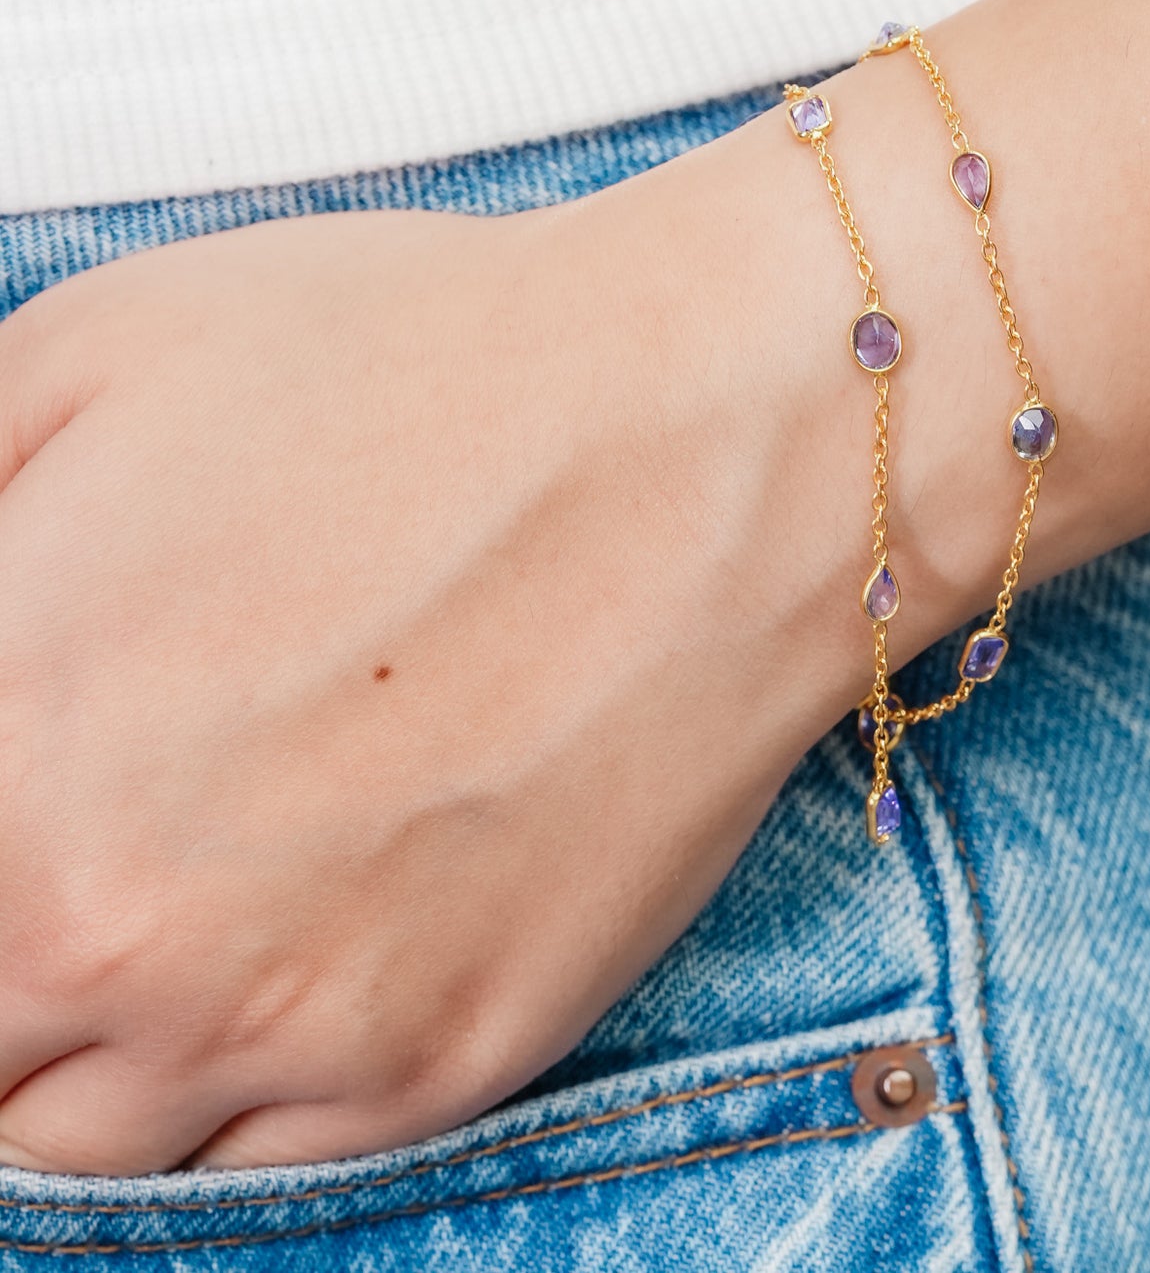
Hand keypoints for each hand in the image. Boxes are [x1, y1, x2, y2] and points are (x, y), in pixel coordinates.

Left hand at [0, 159, 866, 1174]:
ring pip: (85, 1141)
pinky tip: (280, 949)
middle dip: (10, 934)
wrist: (716, 436)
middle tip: (88, 833)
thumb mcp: (92, 352)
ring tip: (164, 909)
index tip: (23, 788)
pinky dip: (234, 1083)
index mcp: (5, 762)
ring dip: (85, 1041)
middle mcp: (120, 943)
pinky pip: (263, 1159)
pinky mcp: (450, 1059)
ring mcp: (297, 1026)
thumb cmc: (433, 367)